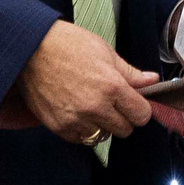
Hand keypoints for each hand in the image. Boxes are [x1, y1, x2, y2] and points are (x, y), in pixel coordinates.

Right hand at [15, 19, 154, 143]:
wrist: (31, 49)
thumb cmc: (68, 45)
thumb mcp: (105, 52)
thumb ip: (130, 73)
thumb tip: (152, 81)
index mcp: (112, 87)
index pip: (141, 115)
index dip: (140, 108)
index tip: (134, 103)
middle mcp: (96, 107)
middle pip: (125, 130)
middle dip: (122, 117)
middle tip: (112, 103)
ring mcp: (76, 120)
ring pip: (103, 136)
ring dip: (101, 125)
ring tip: (91, 106)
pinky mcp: (59, 127)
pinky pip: (80, 139)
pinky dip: (82, 130)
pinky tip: (76, 112)